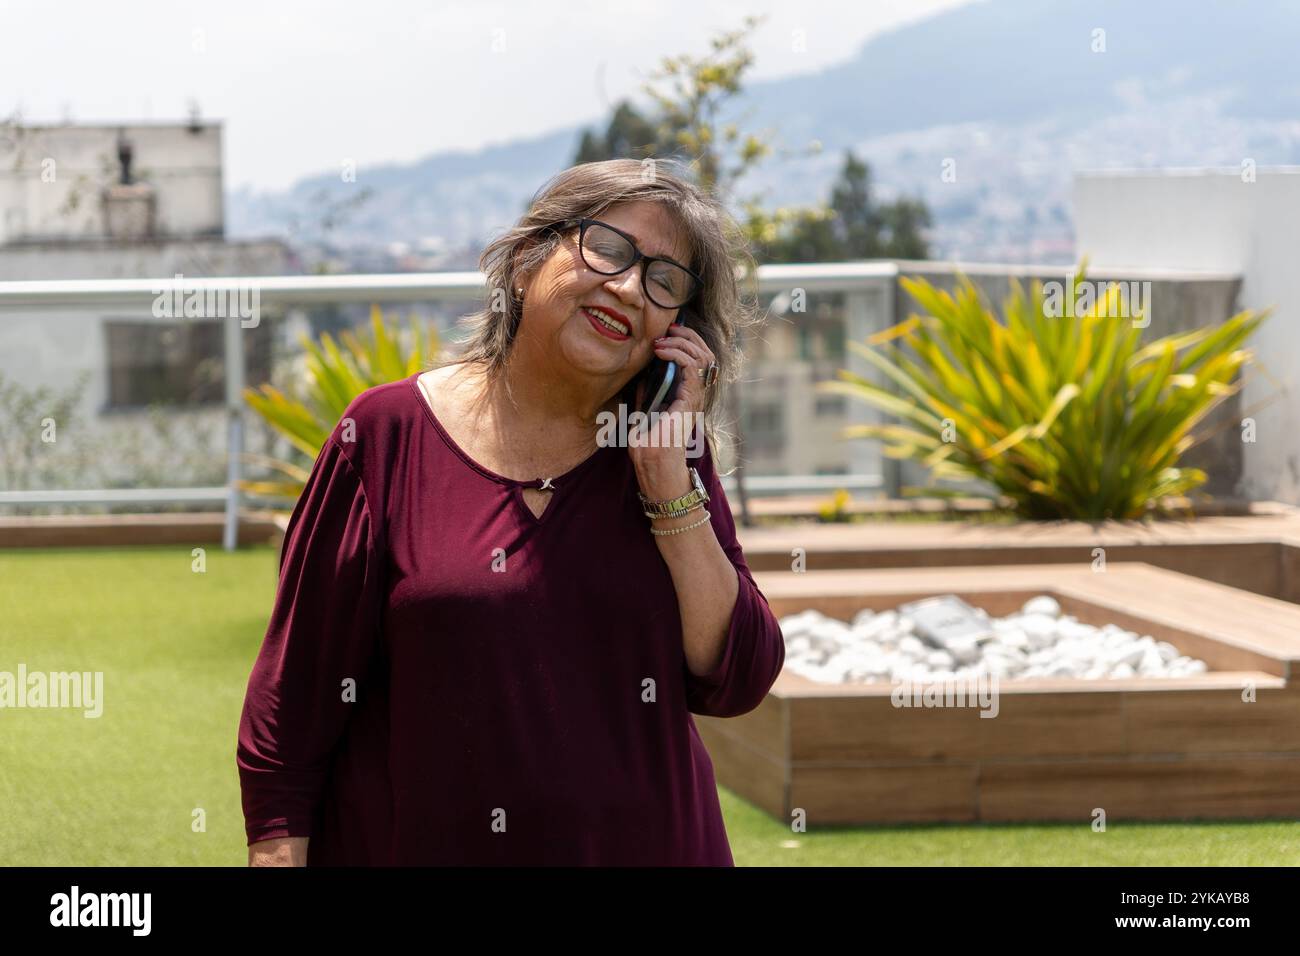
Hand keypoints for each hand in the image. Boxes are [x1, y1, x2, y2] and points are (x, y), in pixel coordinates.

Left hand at [629, 321, 715, 495]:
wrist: (654, 465)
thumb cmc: (649, 447)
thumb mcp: (644, 411)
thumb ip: (648, 393)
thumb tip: (643, 375)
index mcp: (687, 395)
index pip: (698, 359)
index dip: (686, 341)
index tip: (666, 333)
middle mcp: (695, 394)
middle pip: (705, 353)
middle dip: (688, 335)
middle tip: (669, 328)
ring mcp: (695, 397)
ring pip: (703, 356)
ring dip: (683, 341)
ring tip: (663, 340)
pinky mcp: (690, 400)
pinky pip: (693, 367)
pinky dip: (678, 353)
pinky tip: (661, 351)